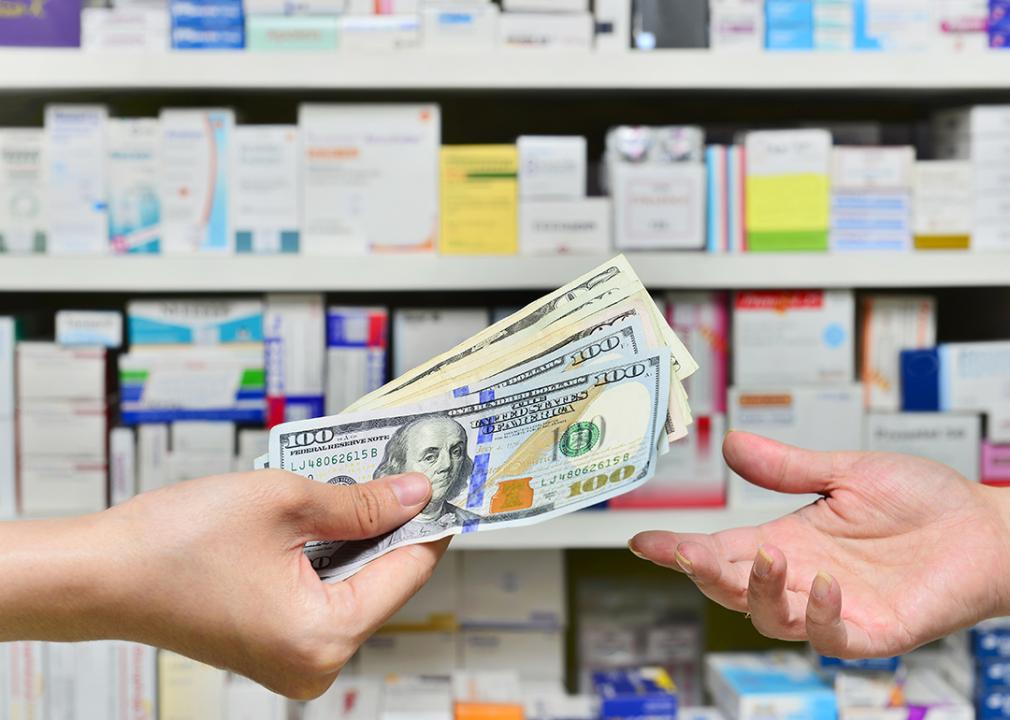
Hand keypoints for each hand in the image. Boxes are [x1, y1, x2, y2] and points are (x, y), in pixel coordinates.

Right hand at [102, 470, 445, 697]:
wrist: (99, 573)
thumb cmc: (174, 543)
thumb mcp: (286, 501)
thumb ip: (362, 501)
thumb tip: (415, 493)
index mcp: (324, 636)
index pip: (408, 571)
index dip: (432, 521)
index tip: (450, 483)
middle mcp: (316, 661)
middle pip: (383, 579)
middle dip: (392, 522)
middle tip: (406, 468)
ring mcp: (295, 657)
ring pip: (354, 583)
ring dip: (361, 534)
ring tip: (367, 480)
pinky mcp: (276, 643)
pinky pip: (324, 593)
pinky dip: (331, 552)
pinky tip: (330, 512)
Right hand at [630, 431, 1009, 658]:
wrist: (987, 528)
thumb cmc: (922, 500)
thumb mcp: (846, 471)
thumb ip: (787, 467)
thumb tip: (730, 443)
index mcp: (788, 539)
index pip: (721, 548)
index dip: (680, 548)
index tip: (642, 541)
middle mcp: (801, 576)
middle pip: (731, 587)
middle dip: (701, 572)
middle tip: (686, 551)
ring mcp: (832, 607)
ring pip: (770, 617)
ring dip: (757, 592)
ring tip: (768, 555)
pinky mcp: (871, 631)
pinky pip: (831, 636)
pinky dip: (820, 614)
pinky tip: (825, 582)